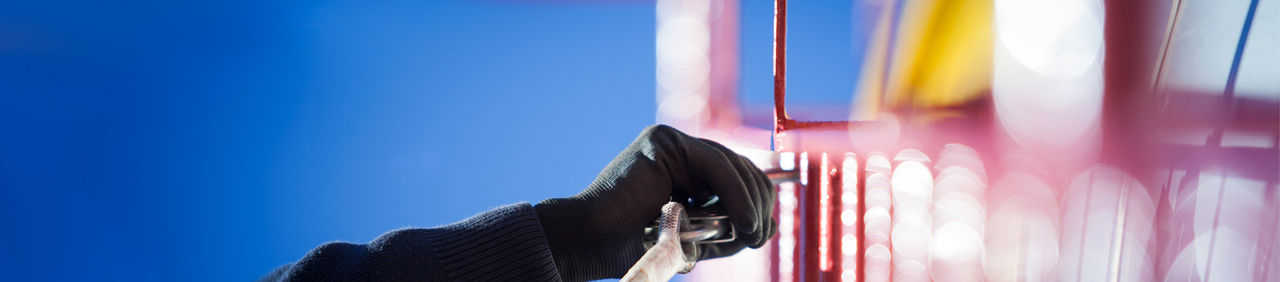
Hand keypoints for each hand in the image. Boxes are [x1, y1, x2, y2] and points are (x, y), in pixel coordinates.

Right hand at [535, 124, 776, 280]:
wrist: (591, 243)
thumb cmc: (632, 246)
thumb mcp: (694, 240)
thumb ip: (728, 231)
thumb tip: (770, 224)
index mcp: (685, 169)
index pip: (737, 175)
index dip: (757, 201)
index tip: (760, 233)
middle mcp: (679, 150)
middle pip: (740, 166)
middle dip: (758, 202)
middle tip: (757, 236)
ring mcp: (670, 142)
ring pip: (732, 164)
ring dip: (750, 202)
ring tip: (751, 233)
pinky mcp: (663, 141)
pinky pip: (716, 165)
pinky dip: (736, 194)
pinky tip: (743, 220)